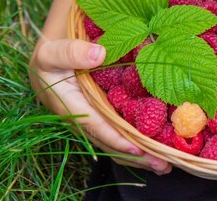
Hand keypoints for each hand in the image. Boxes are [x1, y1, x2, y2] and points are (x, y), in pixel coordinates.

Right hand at [29, 38, 171, 174]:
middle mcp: (84, 119)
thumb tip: (98, 55)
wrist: (53, 55)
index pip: (96, 126)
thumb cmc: (51, 55)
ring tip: (165, 165)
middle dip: (136, 156)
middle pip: (111, 142)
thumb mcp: (52, 51)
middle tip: (162, 164)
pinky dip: (140, 142)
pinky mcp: (106, 115)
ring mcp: (96, 119)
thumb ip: (70, 52)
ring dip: (141, 156)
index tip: (137, 148)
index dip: (116, 139)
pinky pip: (122, 132)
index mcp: (70, 106)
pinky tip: (160, 149)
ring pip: (118, 142)